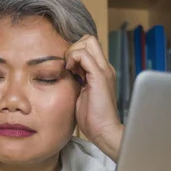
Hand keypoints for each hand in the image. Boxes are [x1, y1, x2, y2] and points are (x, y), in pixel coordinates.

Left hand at [65, 35, 123, 161]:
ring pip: (87, 42)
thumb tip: (65, 74)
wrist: (104, 131)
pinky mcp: (100, 76)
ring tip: (68, 69)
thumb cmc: (92, 118)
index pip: (88, 47)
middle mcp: (105, 67)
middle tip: (67, 66)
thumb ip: (77, 82)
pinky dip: (73, 58)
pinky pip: (84, 55)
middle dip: (73, 48)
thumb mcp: (81, 95)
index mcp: (101, 71)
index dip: (74, 52)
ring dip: (72, 52)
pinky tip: (70, 72)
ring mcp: (104, 70)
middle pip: (89, 39)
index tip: (67, 68)